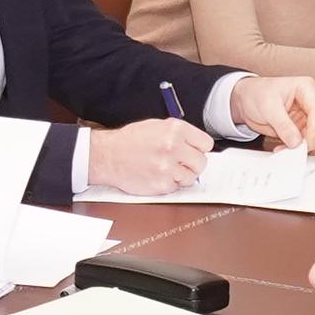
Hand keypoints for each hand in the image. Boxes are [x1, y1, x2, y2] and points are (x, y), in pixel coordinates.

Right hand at [82, 115, 210, 199]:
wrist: (108, 155)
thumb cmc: (129, 141)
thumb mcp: (157, 126)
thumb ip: (180, 134)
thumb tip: (197, 146)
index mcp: (175, 129)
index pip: (206, 144)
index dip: (199, 149)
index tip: (193, 151)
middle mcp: (173, 147)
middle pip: (202, 162)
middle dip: (192, 164)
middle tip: (180, 163)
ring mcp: (167, 167)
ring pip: (191, 178)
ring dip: (181, 176)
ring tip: (166, 169)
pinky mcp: (161, 184)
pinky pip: (176, 188)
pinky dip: (168, 184)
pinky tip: (157, 175)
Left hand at [229, 75, 314, 149]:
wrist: (245, 99)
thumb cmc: (256, 93)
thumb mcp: (268, 108)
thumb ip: (283, 125)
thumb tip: (296, 141)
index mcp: (306, 88)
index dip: (314, 129)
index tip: (307, 143)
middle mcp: (309, 101)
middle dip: (310, 138)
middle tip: (299, 150)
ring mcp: (305, 115)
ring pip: (313, 134)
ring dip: (301, 145)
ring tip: (286, 149)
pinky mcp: (299, 126)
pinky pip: (302, 140)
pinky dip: (294, 147)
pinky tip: (283, 148)